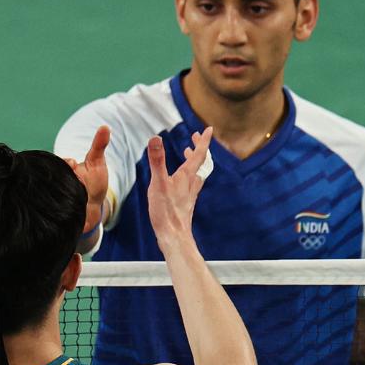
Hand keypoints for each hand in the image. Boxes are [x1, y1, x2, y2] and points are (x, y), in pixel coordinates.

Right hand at [63, 125, 109, 231]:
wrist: (91, 207)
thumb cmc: (94, 182)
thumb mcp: (97, 162)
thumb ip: (99, 145)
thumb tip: (105, 127)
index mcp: (65, 168)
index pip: (62, 162)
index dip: (68, 163)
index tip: (74, 164)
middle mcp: (59, 180)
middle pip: (58, 176)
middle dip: (68, 179)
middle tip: (78, 181)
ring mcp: (58, 196)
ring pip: (58, 194)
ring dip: (68, 197)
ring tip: (79, 199)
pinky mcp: (60, 212)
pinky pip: (59, 212)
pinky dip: (68, 212)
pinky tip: (76, 216)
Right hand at [146, 127, 211, 250]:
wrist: (174, 235)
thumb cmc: (166, 211)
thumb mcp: (158, 183)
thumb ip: (157, 161)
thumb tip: (155, 138)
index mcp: (186, 176)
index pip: (199, 154)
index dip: (204, 141)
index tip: (208, 129)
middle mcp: (191, 183)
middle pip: (201, 162)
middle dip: (199, 148)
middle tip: (195, 136)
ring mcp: (189, 193)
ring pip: (197, 172)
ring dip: (194, 160)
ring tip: (188, 152)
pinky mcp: (185, 202)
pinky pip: (192, 182)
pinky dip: (188, 173)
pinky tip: (181, 178)